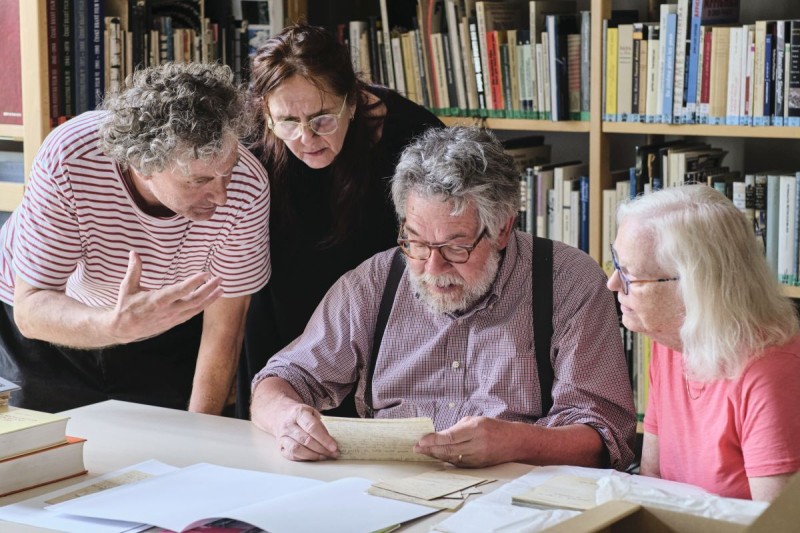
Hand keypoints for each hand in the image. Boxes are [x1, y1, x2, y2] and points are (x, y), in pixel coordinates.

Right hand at [108, 250, 223, 342]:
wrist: (125, 329)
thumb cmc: (126, 306)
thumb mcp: (127, 287)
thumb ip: (134, 269)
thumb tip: (134, 252)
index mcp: (157, 300)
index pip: (180, 290)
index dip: (194, 282)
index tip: (206, 273)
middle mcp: (168, 310)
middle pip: (194, 300)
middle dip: (209, 289)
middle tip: (220, 278)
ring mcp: (173, 318)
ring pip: (196, 308)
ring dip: (210, 298)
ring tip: (221, 288)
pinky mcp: (174, 322)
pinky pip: (193, 313)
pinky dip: (203, 306)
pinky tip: (211, 298)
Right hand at [274, 403, 339, 460]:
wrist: (280, 414)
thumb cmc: (300, 415)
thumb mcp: (312, 413)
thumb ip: (321, 425)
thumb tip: (330, 441)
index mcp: (298, 413)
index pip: (312, 427)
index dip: (324, 439)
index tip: (334, 447)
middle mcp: (288, 425)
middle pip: (306, 440)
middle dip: (322, 449)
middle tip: (333, 453)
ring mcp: (282, 436)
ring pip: (297, 449)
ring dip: (313, 455)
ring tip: (324, 456)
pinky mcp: (280, 446)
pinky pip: (292, 455)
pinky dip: (304, 458)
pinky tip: (314, 457)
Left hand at [413, 416, 519, 467]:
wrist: (515, 442)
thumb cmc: (493, 428)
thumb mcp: (476, 420)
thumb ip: (457, 428)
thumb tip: (438, 436)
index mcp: (476, 429)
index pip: (450, 437)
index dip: (434, 440)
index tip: (420, 440)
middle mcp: (477, 445)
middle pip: (448, 450)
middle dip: (430, 449)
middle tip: (416, 448)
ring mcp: (478, 457)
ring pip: (451, 458)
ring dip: (435, 455)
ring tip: (423, 451)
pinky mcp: (478, 466)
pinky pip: (458, 463)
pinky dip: (446, 459)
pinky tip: (437, 456)